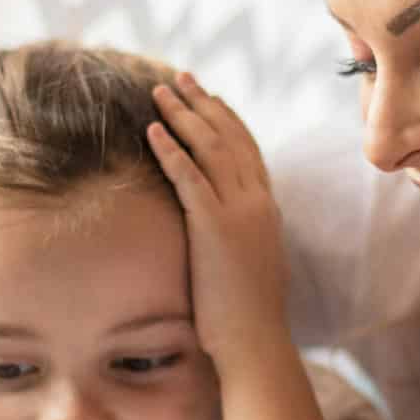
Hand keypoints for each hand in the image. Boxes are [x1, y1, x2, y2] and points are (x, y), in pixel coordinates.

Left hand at [148, 74, 287, 365]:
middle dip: (203, 103)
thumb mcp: (252, 263)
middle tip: (179, 79)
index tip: (207, 97)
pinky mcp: (215, 226)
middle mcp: (258, 201)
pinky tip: (151, 130)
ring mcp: (239, 211)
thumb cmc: (248, 315)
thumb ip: (245, 237)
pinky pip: (189, 176)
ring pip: (210, 147)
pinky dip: (170, 149)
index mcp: (268, 208)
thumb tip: (232, 233)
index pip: (248, 149)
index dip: (227, 118)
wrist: (255, 341)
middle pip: (230, 136)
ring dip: (182, 115)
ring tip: (158, 92)